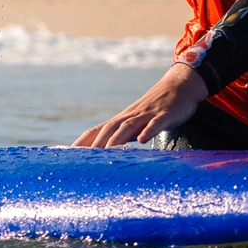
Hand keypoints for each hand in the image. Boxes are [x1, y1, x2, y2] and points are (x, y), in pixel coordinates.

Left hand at [73, 63, 208, 147]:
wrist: (180, 86)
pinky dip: (148, 131)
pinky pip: (156, 124)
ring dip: (117, 139)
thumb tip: (106, 154)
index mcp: (122, 120)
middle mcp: (130, 117)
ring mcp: (147, 115)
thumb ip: (122, 136)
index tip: (66, 156)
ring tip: (106, 151)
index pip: (96, 131)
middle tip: (83, 161)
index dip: (81, 143)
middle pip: (109, 129)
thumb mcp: (137, 123)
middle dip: (95, 144)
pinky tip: (143, 140)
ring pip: (128, 126)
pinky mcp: (165, 116)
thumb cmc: (156, 109)